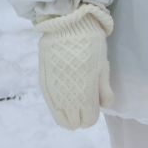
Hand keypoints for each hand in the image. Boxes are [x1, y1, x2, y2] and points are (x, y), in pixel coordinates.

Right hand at [34, 1, 113, 129]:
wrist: (66, 26)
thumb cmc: (90, 44)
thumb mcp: (103, 66)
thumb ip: (104, 89)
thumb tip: (104, 106)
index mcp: (85, 92)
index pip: (88, 118)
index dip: (93, 117)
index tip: (95, 109)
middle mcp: (67, 94)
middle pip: (72, 121)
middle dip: (80, 119)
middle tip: (86, 111)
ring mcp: (53, 89)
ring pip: (59, 115)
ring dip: (67, 116)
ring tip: (74, 111)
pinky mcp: (43, 81)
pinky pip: (51, 103)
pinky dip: (57, 107)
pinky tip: (63, 105)